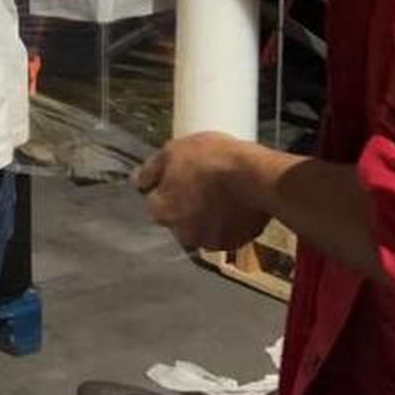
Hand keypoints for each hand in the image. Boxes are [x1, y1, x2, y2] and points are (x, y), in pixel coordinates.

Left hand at [134, 132, 272, 251]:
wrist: (257, 176)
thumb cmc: (213, 159)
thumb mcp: (174, 151)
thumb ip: (150, 169)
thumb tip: (137, 179)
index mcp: (162, 212)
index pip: (155, 202)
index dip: (166, 187)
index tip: (180, 176)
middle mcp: (182, 234)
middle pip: (178, 219)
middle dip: (186, 205)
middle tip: (202, 183)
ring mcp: (210, 241)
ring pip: (202, 228)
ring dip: (207, 216)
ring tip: (221, 193)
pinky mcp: (235, 243)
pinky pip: (227, 233)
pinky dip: (229, 223)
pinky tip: (236, 205)